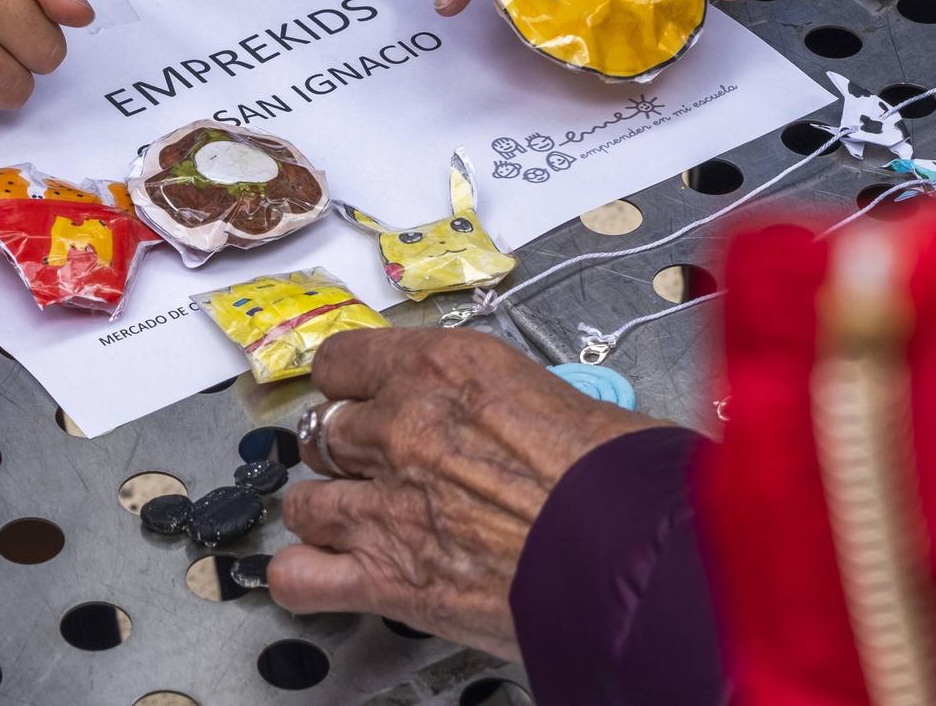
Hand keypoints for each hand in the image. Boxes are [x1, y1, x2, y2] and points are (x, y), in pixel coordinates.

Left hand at [268, 328, 657, 655]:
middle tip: (377, 466)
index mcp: (444, 367)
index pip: (344, 358)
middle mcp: (402, 426)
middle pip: (325, 428)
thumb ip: (504, 401)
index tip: (360, 396)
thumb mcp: (559, 397)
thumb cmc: (622, 479)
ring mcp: (384, 504)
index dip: (351, 384)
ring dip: (326, 512)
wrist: (635, 553)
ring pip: (304, 500)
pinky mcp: (387, 577)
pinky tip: (325, 575)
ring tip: (353, 522)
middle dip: (347, 451)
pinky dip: (306, 577)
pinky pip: (300, 575)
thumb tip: (508, 418)